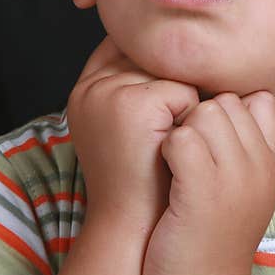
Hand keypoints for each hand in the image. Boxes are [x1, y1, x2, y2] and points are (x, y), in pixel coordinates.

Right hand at [54, 36, 198, 274]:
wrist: (134, 225)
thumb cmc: (140, 177)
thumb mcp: (126, 127)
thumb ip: (134, 87)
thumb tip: (175, 54)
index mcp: (83, 90)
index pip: (125, 49)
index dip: (153, 68)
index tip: (165, 102)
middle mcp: (91, 87)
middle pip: (152, 57)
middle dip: (170, 85)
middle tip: (164, 131)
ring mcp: (110, 94)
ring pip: (171, 73)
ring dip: (183, 104)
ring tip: (166, 141)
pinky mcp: (135, 105)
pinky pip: (186, 93)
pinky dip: (191, 119)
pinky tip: (173, 148)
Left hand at [142, 91, 274, 274]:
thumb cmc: (211, 232)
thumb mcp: (246, 187)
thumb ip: (251, 145)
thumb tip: (250, 95)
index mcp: (271, 164)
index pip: (259, 100)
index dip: (226, 107)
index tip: (208, 135)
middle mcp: (259, 167)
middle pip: (226, 102)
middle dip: (198, 116)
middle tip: (186, 152)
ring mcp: (234, 178)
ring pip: (204, 113)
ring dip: (181, 131)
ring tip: (176, 163)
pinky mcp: (201, 190)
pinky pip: (181, 138)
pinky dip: (165, 148)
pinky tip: (165, 171)